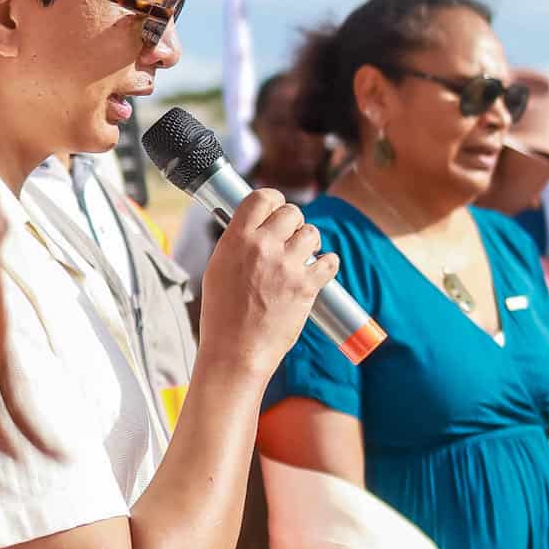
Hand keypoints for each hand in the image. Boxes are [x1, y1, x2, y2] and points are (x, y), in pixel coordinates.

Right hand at [198, 189, 336, 377]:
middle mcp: (263, 247)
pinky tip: (320, 269)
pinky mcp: (307, 286)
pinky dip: (328, 264)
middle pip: (292, 212)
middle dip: (293, 223)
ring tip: (301, 258)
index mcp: (237, 240)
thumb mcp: (218, 268)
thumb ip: (238, 243)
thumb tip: (255, 226)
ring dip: (310, 243)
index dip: (274, 200)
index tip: (277, 207)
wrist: (236, 351)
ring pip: (312, 233)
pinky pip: (330, 261)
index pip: (262, 198)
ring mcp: (287, 266)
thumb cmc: (222, 315)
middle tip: (289, 238)